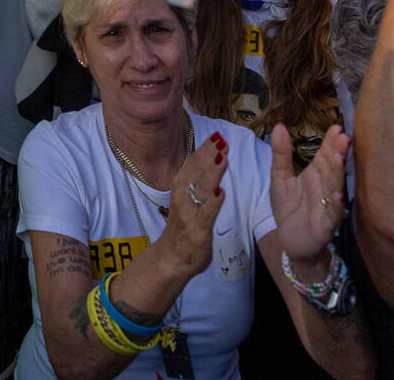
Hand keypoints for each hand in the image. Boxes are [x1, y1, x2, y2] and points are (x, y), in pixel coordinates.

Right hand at [156, 132, 229, 276]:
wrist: (170, 259)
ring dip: (211, 173)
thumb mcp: (187, 198)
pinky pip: (205, 215)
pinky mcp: (197, 231)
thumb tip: (210, 158)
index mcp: (181, 188)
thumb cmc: (183, 227)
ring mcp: (189, 214)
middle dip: (208, 155)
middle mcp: (183, 197)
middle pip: (195, 172)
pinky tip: (220, 192)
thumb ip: (198, 181)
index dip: (204, 148)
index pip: (193, 164)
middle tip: (221, 139)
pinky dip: (212, 203)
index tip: (217, 134)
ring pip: (200, 190)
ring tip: (222, 157)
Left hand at [269, 123, 348, 260]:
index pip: (325, 154)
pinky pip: (332, 215)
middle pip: (332, 167)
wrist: (291, 241)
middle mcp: (325, 187)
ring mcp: (327, 206)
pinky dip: (336, 206)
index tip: (337, 127)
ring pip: (334, 187)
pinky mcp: (325, 226)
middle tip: (345, 136)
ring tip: (341, 157)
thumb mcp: (280, 177)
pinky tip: (338, 196)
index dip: (330, 142)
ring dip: (338, 173)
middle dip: (338, 152)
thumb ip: (281, 153)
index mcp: (316, 174)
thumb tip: (280, 125)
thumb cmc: (289, 208)